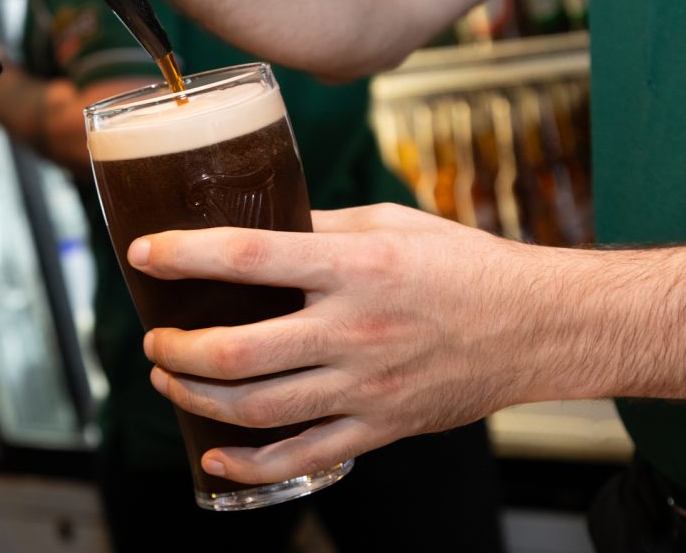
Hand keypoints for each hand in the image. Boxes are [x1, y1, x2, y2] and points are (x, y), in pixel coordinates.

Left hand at [132, 204, 574, 485]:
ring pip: (257, 409)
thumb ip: (320, 225)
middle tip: (154, 339)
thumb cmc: (466, 266)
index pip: (249, 256)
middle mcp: (354, 329)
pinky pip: (301, 457)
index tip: (144, 253)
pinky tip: (213, 453)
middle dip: (176, 350)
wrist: (541, 327)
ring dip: (196, 398)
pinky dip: (248, 463)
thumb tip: (257, 224)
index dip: (186, 255)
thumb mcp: (391, 224)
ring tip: (170, 380)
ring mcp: (365, 387)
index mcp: (355, 266)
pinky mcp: (379, 428)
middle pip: (238, 352)